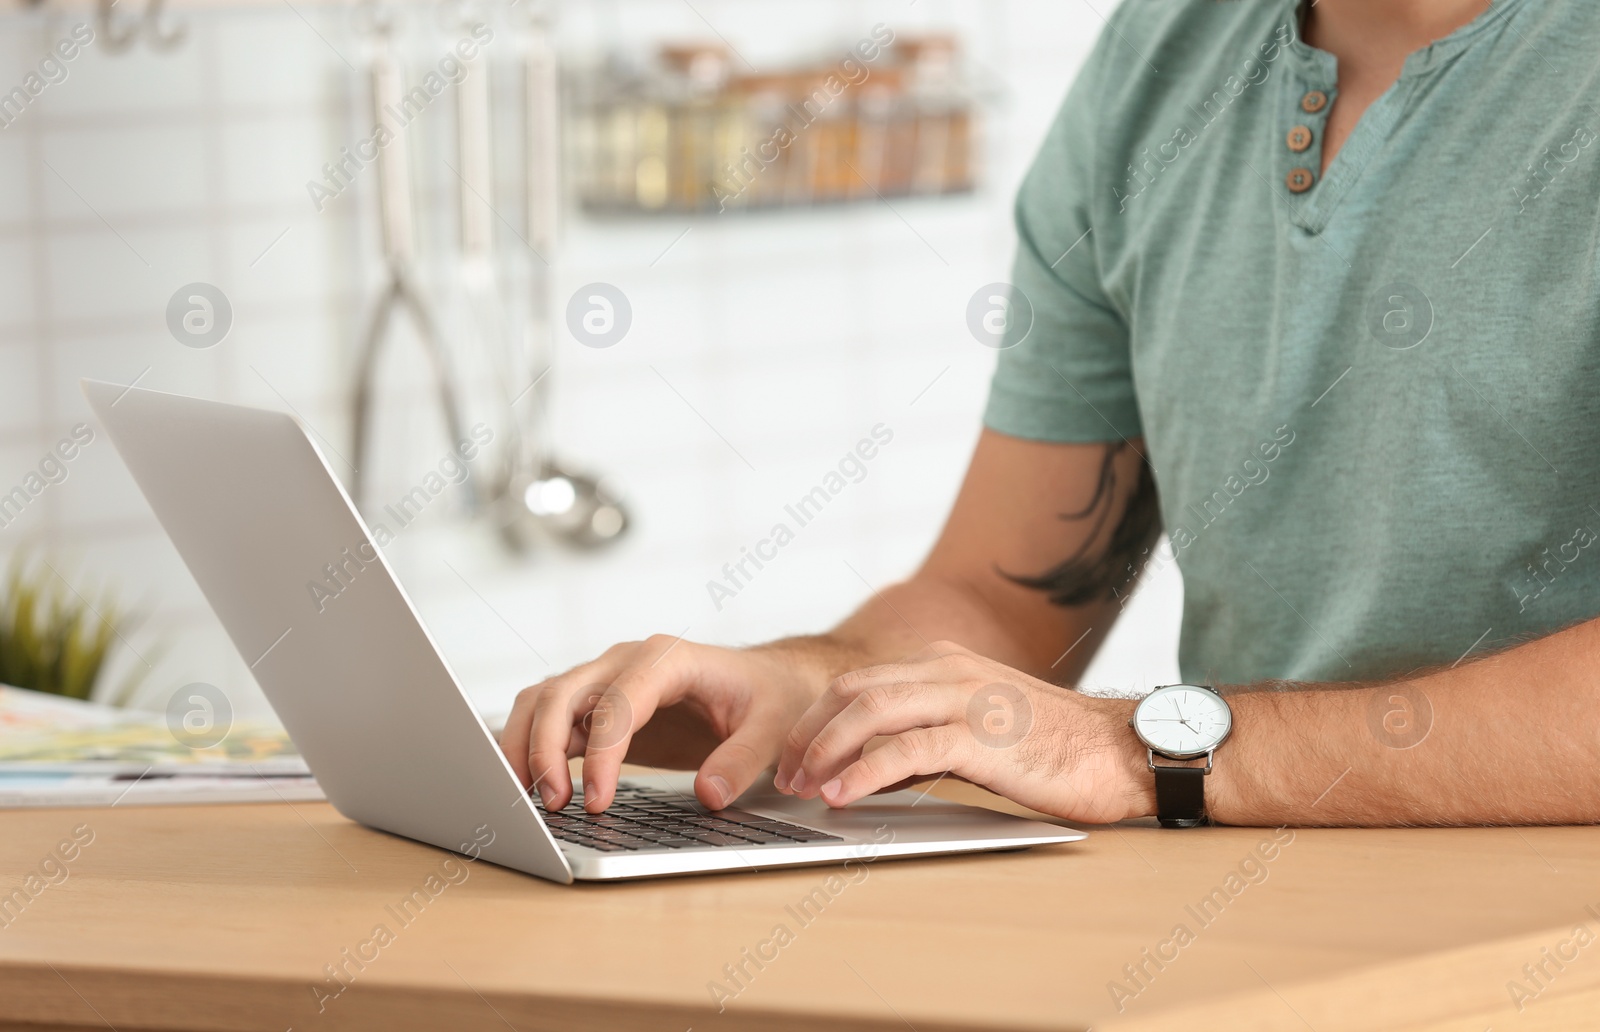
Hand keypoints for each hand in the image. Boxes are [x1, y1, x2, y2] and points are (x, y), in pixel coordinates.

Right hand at [499, 636, 834, 812]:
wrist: (771, 683)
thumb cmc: (771, 696)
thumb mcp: (773, 726)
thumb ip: (743, 759)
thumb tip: (709, 795)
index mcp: (668, 658)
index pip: (618, 701)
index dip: (601, 751)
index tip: (599, 800)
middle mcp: (628, 661)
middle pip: (562, 693)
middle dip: (545, 747)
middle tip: (554, 804)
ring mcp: (608, 681)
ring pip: (543, 701)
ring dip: (526, 746)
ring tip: (532, 800)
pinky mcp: (599, 707)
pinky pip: (549, 719)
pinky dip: (531, 748)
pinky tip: (531, 787)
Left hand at [774, 641, 1150, 823]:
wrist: (1126, 750)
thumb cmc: (1059, 749)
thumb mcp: (982, 729)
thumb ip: (929, 736)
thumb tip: (873, 766)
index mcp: (946, 664)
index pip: (858, 682)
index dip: (816, 719)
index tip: (794, 758)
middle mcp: (949, 671)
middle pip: (851, 691)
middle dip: (809, 734)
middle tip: (786, 777)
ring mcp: (965, 699)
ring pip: (870, 712)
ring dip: (825, 751)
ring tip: (802, 787)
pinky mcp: (982, 736)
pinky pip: (906, 749)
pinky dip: (864, 772)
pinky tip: (841, 796)